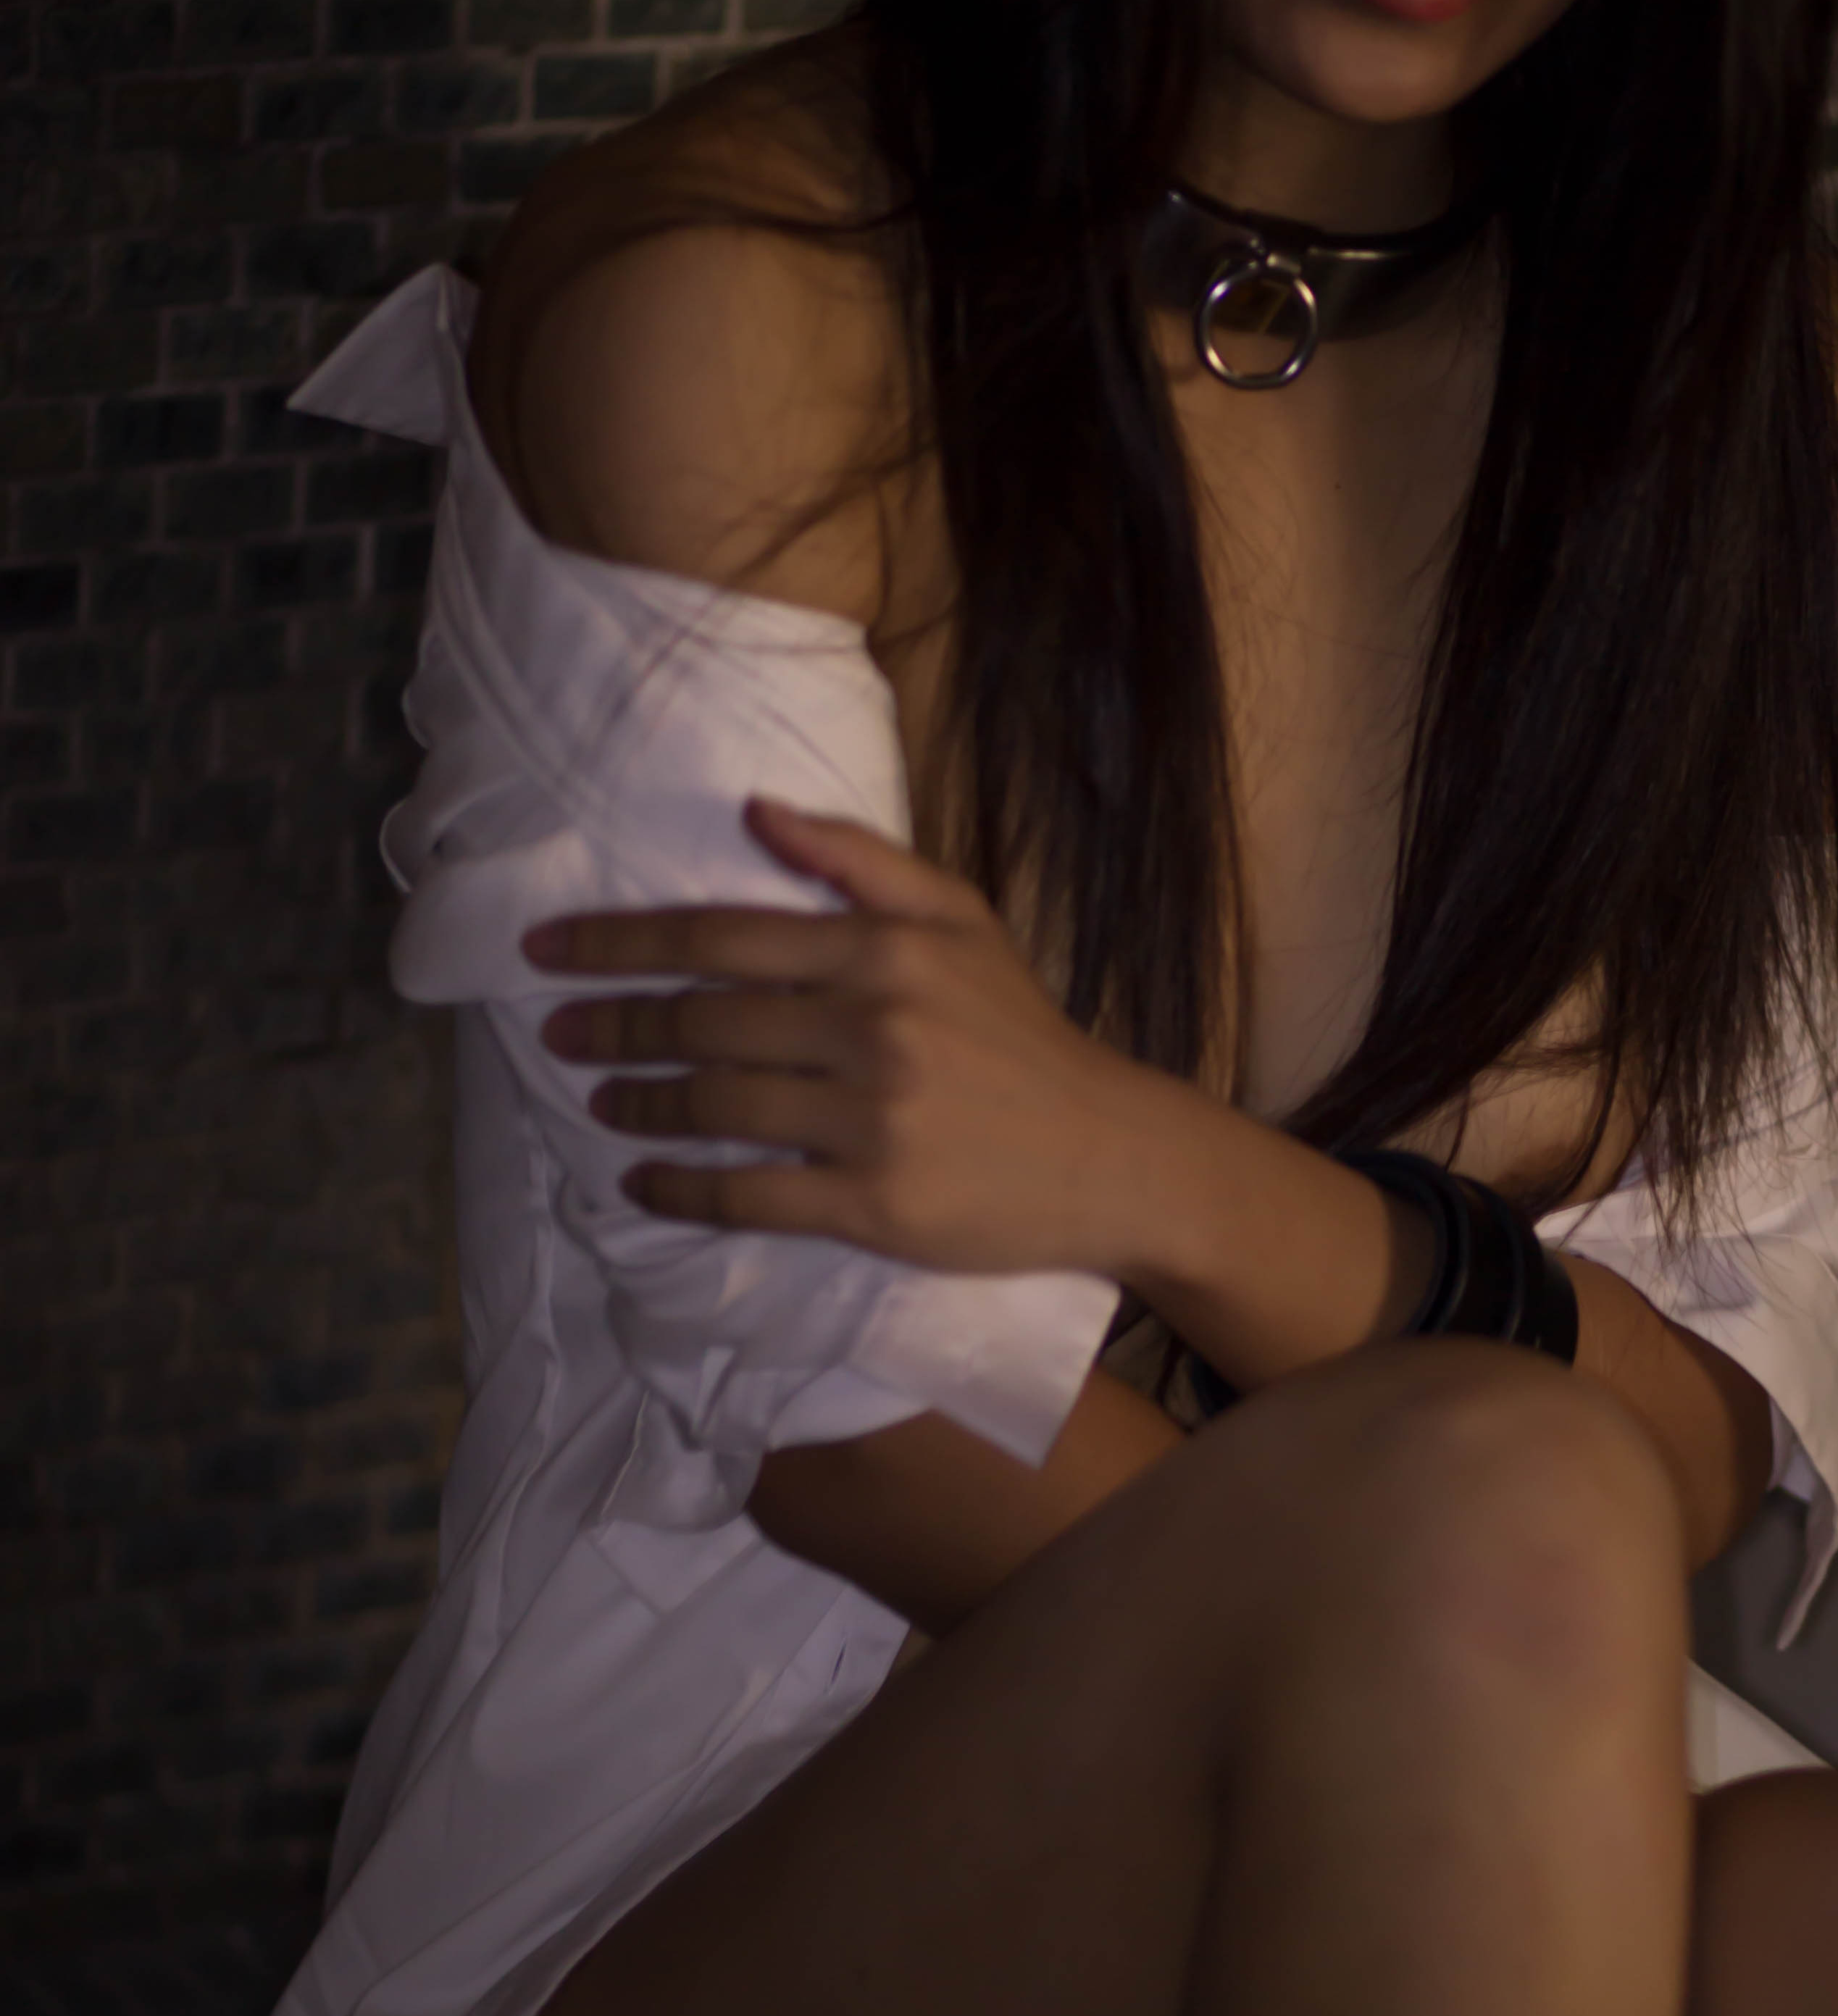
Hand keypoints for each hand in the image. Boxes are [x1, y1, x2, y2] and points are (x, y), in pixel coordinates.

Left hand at [525, 799, 1166, 1279]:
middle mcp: (871, 1029)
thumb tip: (756, 811)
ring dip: (638, 1104)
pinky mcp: (874, 1205)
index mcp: (882, 951)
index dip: (621, 943)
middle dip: (613, 1024)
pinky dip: (681, 1192)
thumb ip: (860, 859)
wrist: (1110, 1153)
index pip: (719, 938)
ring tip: (599, 1099)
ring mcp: (871, 1122)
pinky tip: (642, 1185)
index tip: (549, 950)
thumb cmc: (1022, 1033)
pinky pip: (748, 1196)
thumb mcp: (962, 917)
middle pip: (702, 1023)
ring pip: (715, 1107)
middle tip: (556, 1032)